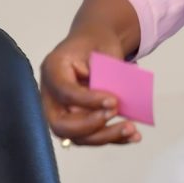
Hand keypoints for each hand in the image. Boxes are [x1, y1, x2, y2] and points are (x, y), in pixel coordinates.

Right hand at [40, 28, 141, 146]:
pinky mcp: (75, 121)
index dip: (87, 100)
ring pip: (75, 136)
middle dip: (90, 125)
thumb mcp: (102, 48)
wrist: (93, 44)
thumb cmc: (96, 43)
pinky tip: (133, 136)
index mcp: (53, 69)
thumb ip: (107, 72)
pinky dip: (112, 138)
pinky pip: (90, 136)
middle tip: (115, 114)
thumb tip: (119, 97)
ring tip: (132, 131)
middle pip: (61, 124)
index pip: (65, 92)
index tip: (113, 101)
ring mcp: (61, 111)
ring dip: (105, 136)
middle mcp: (51, 95)